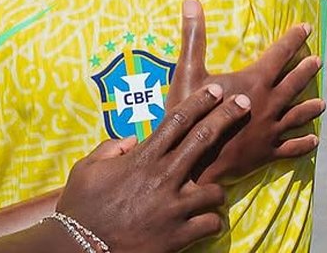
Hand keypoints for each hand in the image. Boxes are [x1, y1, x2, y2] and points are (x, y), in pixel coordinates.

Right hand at [56, 83, 250, 252]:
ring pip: (216, 190)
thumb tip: (130, 141)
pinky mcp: (181, 235)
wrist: (81, 249)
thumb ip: (110, 149)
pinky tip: (202, 222)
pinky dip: (210, 222)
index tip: (216, 89)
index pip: (177, 120)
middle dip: (227, 116)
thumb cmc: (81, 208)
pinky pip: (212, 223)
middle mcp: (164, 177)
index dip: (200, 101)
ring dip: (215, 191)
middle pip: (204, 138)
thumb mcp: (86, 169)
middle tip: (245, 102)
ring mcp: (175, 207)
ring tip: (209, 194)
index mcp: (143, 158)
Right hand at [168, 0, 323, 183]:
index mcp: (255, 82)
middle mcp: (270, 104)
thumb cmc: (193, 116)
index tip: (306, 28)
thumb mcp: (188, 72)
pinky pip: (291, 147)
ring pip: (297, 115)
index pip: (279, 54)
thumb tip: (191, 2)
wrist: (197, 160)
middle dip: (306, 70)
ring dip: (310, 107)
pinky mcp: (268, 151)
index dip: (292, 39)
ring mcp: (271, 130)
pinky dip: (303, 143)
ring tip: (322, 103)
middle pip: (293, 83)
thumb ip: (193, 37)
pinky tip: (313, 140)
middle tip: (318, 61)